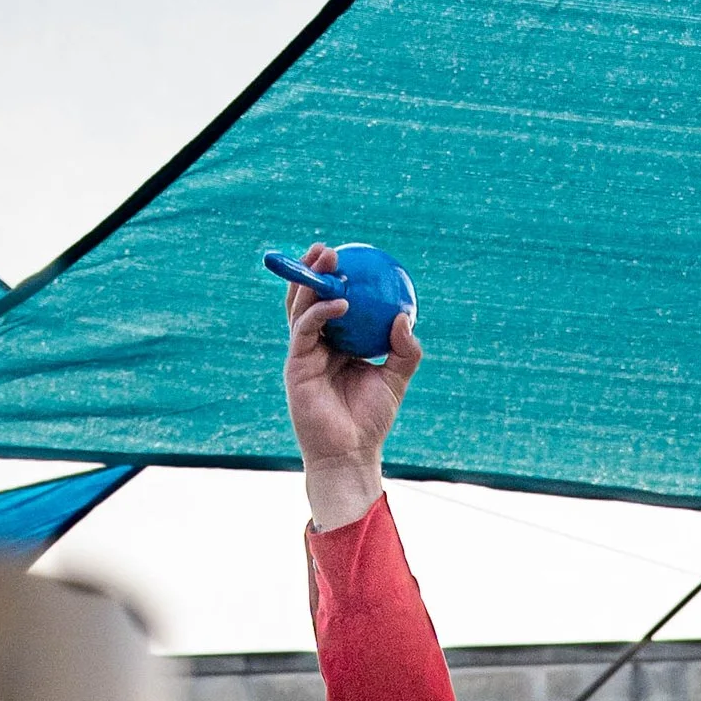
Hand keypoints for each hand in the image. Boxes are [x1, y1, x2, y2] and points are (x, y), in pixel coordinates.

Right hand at [283, 241, 423, 529]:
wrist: (350, 453)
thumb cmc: (370, 419)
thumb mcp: (395, 378)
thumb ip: (404, 349)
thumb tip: (405, 316)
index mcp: (335, 346)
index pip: (330, 304)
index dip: (333, 280)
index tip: (348, 257)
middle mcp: (315, 346)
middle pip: (308, 299)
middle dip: (312, 270)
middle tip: (328, 247)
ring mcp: (302, 354)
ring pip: (300, 308)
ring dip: (310, 280)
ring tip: (326, 259)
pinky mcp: (295, 365)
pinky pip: (305, 330)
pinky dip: (320, 312)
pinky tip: (340, 301)